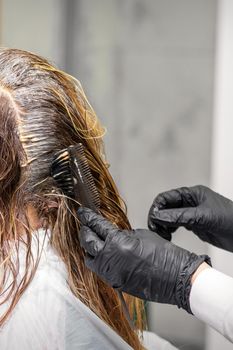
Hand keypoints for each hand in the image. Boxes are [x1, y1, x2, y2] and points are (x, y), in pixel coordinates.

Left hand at [78, 207, 209, 312]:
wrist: (176, 278)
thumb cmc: (164, 254)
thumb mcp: (142, 235)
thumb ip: (124, 233)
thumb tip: (113, 233)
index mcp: (117, 242)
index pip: (96, 226)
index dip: (88, 217)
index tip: (82, 212)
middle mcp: (109, 258)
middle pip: (87, 242)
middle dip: (85, 231)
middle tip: (85, 225)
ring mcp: (111, 273)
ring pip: (89, 258)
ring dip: (88, 248)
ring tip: (92, 240)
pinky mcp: (115, 283)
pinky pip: (99, 270)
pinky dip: (97, 260)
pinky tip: (102, 254)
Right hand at [148, 185, 232, 251]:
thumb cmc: (230, 220)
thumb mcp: (202, 217)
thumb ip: (179, 216)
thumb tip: (158, 216)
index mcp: (192, 194)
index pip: (167, 197)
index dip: (157, 208)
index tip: (153, 220)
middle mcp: (190, 202)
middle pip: (166, 207)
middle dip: (158, 217)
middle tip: (155, 230)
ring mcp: (192, 213)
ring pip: (170, 216)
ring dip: (163, 224)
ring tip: (161, 235)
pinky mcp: (194, 224)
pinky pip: (176, 224)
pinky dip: (170, 229)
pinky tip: (169, 236)